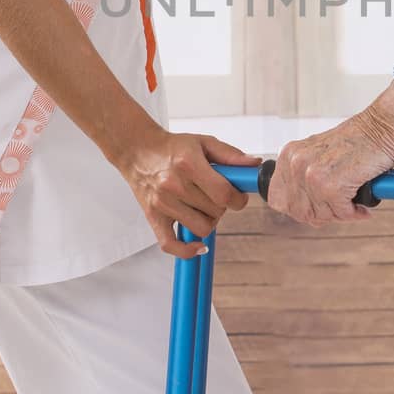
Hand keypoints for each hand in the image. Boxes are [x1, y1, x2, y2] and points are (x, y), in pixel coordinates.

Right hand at [123, 129, 258, 256]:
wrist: (138, 150)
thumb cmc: (172, 147)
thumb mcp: (203, 143)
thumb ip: (231, 155)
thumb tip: (254, 165)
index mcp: (189, 164)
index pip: (224, 194)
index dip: (238, 199)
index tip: (238, 197)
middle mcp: (174, 185)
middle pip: (215, 211)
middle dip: (222, 205)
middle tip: (215, 195)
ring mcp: (162, 203)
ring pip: (201, 228)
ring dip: (209, 220)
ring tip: (203, 207)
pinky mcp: (153, 217)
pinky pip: (171, 245)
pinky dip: (187, 250)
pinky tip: (198, 244)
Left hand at [267, 115, 393, 226]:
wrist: (384, 128)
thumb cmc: (357, 142)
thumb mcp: (319, 154)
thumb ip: (303, 177)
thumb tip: (298, 210)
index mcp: (288, 155)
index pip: (277, 199)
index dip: (297, 209)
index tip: (316, 207)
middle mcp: (296, 164)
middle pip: (298, 212)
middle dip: (321, 214)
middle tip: (340, 207)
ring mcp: (312, 176)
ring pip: (320, 216)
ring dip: (340, 213)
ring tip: (353, 201)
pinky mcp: (332, 187)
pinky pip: (341, 214)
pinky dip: (355, 212)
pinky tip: (362, 202)